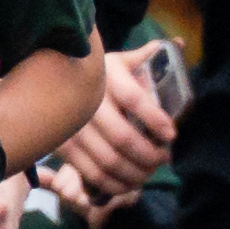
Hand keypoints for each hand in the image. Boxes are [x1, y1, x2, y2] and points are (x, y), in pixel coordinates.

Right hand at [63, 44, 184, 194]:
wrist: (50, 81)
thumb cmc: (97, 73)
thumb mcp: (118, 60)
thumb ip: (147, 55)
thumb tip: (179, 43)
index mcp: (105, 74)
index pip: (134, 100)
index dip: (156, 120)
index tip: (172, 135)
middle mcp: (87, 100)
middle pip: (124, 138)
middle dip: (150, 155)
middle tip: (164, 158)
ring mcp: (72, 126)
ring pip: (109, 161)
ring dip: (136, 173)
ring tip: (149, 172)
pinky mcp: (63, 146)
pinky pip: (92, 173)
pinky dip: (115, 185)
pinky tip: (129, 183)